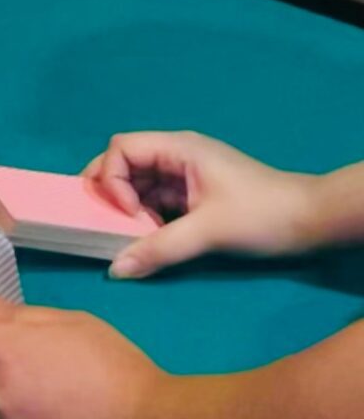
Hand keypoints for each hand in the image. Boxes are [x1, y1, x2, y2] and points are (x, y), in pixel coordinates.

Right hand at [83, 129, 322, 278]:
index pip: (122, 148)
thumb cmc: (260, 215)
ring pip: (141, 185)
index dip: (112, 178)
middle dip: (112, 192)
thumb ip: (159, 248)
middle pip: (126, 163)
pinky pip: (158, 201)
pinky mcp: (196, 196)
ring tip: (132, 237)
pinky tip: (152, 239)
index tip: (126, 213)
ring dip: (130, 210)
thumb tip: (115, 270)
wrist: (312, 223)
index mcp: (178, 148)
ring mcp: (187, 175)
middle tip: (106, 224)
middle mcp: (177, 156)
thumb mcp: (208, 232)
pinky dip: (148, 218)